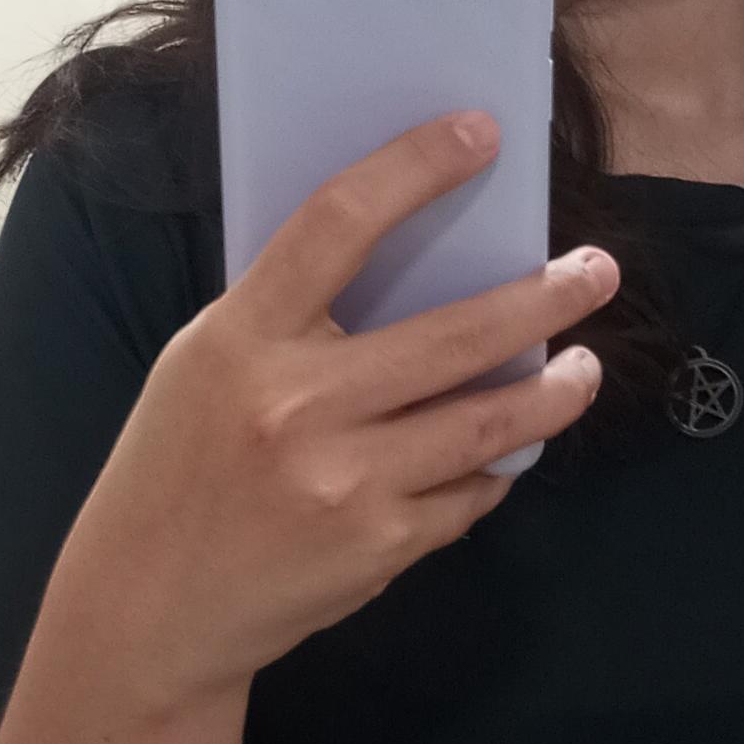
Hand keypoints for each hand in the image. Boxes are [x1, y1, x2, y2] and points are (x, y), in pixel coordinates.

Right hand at [80, 111, 617, 702]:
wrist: (148, 610)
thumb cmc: (178, 471)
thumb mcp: (205, 369)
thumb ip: (291, 320)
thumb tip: (417, 267)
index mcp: (239, 339)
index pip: (336, 224)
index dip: (414, 166)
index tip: (478, 133)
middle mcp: (295, 405)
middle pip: (455, 334)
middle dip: (545, 297)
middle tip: (596, 272)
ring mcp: (344, 482)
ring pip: (488, 422)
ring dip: (554, 391)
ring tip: (584, 366)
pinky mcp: (379, 545)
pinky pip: (468, 492)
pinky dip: (494, 466)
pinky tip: (505, 451)